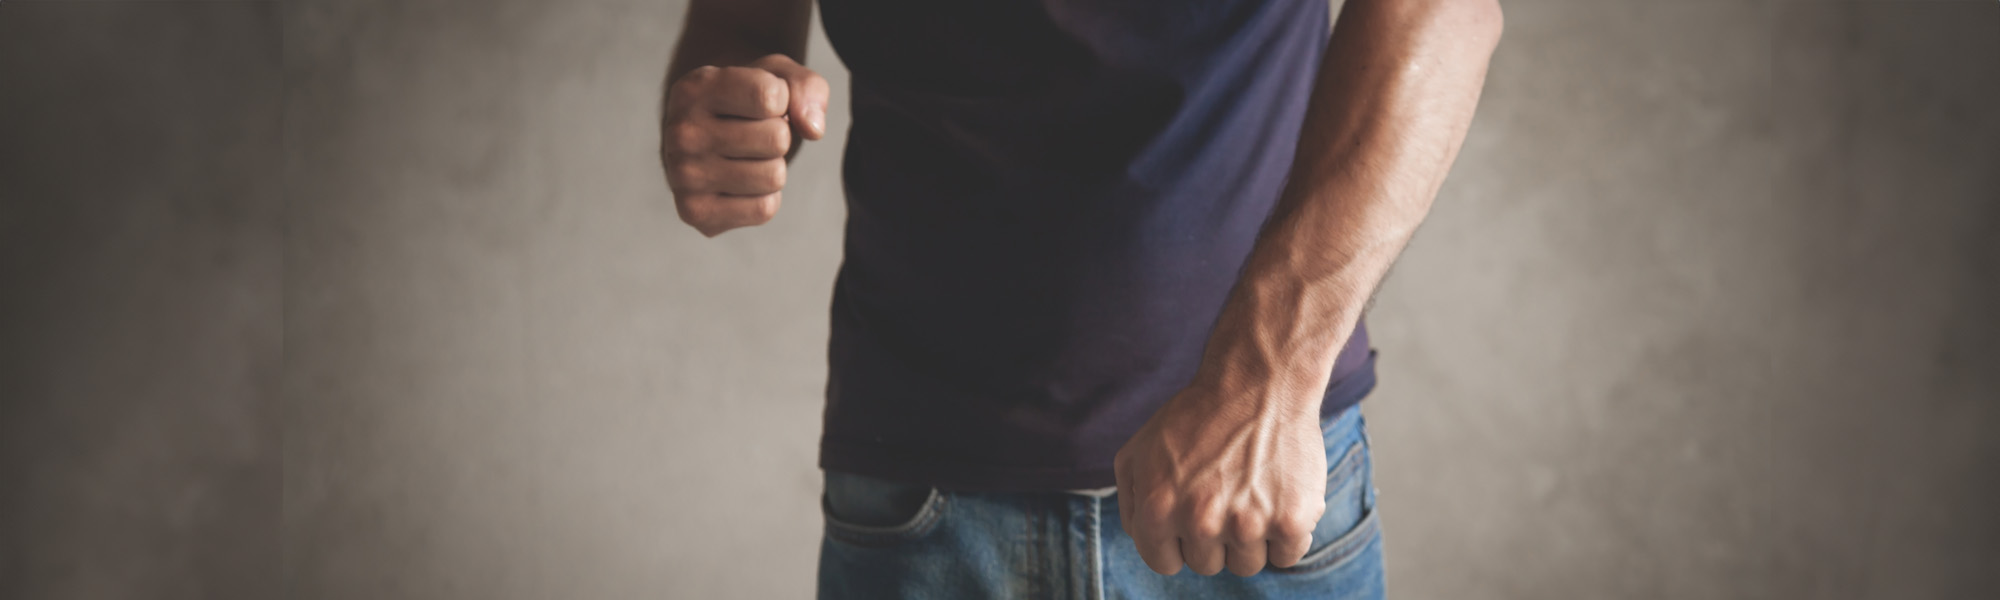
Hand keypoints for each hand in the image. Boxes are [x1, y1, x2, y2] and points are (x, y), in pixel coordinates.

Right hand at [661, 53, 828, 236]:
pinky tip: (740, 183)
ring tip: (747, 157)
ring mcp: (683, 175)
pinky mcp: (695, 212)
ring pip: (773, 176)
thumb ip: (806, 87)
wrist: (704, 139)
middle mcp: (682, 131)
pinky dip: (764, 197)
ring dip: (773, 167)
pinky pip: (763, 209)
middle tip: (754, 134)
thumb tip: (813, 129)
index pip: (770, 96)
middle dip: (779, 137)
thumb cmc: (744, 103)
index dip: (783, 100)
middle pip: (777, 139)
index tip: (763, 102)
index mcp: (696, 88)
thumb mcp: (777, 76)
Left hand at [1114, 387, 1326, 576]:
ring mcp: (1247, 525)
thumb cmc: (1197, 416)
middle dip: (1213, 537)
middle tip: (1225, 494)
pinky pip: (1287, 554)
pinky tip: (1279, 496)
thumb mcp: (1139, 450)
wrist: (1259, 383)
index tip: (1191, 518)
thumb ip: (1131, 501)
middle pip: (1207, 564)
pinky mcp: (1291, 521)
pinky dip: (1287, 532)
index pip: (1165, 562)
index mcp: (1158, 510)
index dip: (1178, 541)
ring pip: (1246, 564)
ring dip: (1250, 538)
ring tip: (1251, 492)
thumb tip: (1143, 538)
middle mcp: (1200, 522)